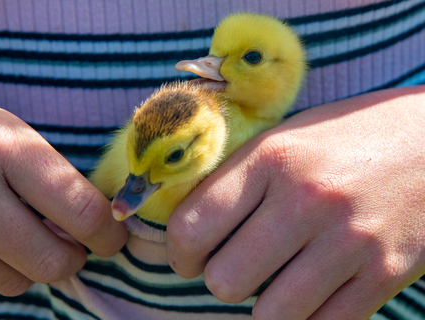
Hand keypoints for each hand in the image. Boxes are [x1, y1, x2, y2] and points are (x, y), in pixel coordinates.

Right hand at [0, 91, 127, 295]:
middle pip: (49, 260)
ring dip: (34, 267)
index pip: (81, 211)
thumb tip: (100, 228)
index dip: (108, 234)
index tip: (114, 238)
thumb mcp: (18, 137)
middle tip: (77, 247)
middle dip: (75, 259)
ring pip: (14, 281)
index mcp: (4, 148)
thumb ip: (57, 180)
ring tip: (30, 239)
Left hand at [167, 85, 424, 318]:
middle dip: (221, 278)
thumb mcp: (286, 137)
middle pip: (224, 280)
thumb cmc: (347, 136)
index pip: (192, 227)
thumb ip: (235, 179)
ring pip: (270, 315)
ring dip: (264, 303)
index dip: (179, 253)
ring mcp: (350, 241)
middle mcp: (307, 199)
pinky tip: (310, 289)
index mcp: (272, 158)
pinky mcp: (386, 273)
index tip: (189, 256)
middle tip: (234, 264)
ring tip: (275, 278)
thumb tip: (188, 227)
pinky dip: (307, 315)